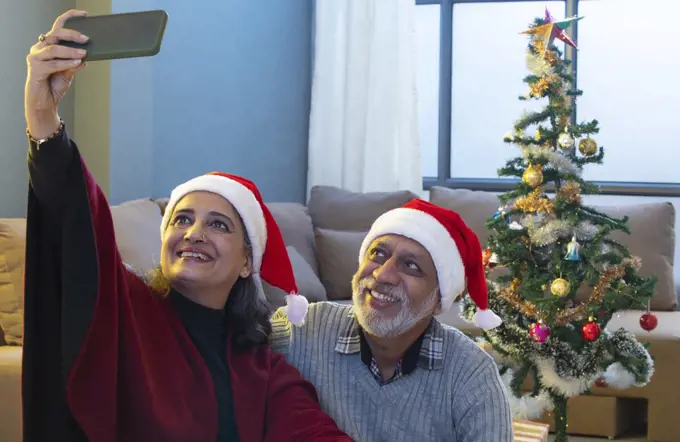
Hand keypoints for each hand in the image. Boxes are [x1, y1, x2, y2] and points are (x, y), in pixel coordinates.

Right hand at [25, 9, 89, 139]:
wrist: (45, 102)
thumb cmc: (54, 85)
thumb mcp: (68, 72)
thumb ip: (74, 62)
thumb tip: (85, 55)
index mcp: (48, 46)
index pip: (57, 27)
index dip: (70, 18)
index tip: (84, 15)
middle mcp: (39, 49)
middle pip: (55, 34)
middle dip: (72, 35)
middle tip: (86, 38)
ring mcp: (36, 58)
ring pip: (54, 49)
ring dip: (70, 51)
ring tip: (83, 53)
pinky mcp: (35, 69)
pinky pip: (53, 64)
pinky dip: (66, 63)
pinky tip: (77, 63)